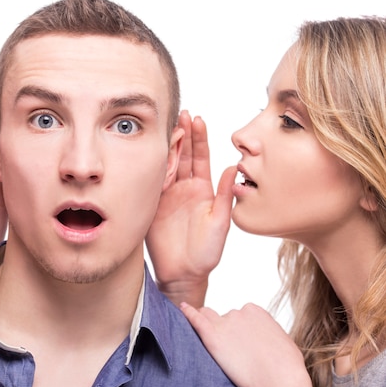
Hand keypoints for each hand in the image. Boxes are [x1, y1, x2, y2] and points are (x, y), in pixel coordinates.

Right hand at [146, 110, 235, 306]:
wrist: (184, 273)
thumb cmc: (206, 252)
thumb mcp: (221, 222)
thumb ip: (225, 195)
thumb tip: (235, 167)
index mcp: (202, 190)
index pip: (200, 157)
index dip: (199, 138)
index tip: (198, 118)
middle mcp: (184, 188)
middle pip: (181, 155)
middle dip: (181, 133)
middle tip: (180, 113)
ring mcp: (167, 195)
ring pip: (166, 164)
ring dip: (167, 145)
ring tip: (168, 125)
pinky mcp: (152, 204)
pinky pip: (152, 182)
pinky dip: (153, 166)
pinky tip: (152, 150)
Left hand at [181, 302, 313, 386]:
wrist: (278, 379)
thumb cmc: (286, 367)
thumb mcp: (282, 342)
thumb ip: (268, 334)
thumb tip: (266, 338)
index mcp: (256, 311)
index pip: (240, 315)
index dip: (239, 330)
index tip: (241, 344)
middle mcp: (239, 312)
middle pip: (224, 318)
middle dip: (224, 330)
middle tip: (229, 350)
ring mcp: (224, 323)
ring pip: (207, 317)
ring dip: (207, 325)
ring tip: (209, 340)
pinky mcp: (212, 335)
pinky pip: (195, 318)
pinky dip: (188, 313)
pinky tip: (183, 309)